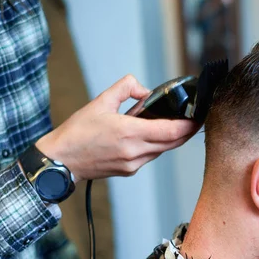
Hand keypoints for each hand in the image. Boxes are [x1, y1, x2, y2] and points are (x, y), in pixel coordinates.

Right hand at [36, 75, 200, 182]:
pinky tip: (152, 136)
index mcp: (129, 132)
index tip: (198, 117)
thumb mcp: (100, 101)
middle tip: (194, 120)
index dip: (188, 126)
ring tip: (176, 125)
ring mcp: (133, 164)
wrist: (61, 160)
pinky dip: (156, 146)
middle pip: (172, 143)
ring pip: (163, 151)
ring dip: (171, 139)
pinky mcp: (129, 170)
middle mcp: (134, 151)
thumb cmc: (77, 132)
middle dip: (186, 132)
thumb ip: (125, 88)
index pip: (170, 131)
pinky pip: (150, 157)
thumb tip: (145, 90)